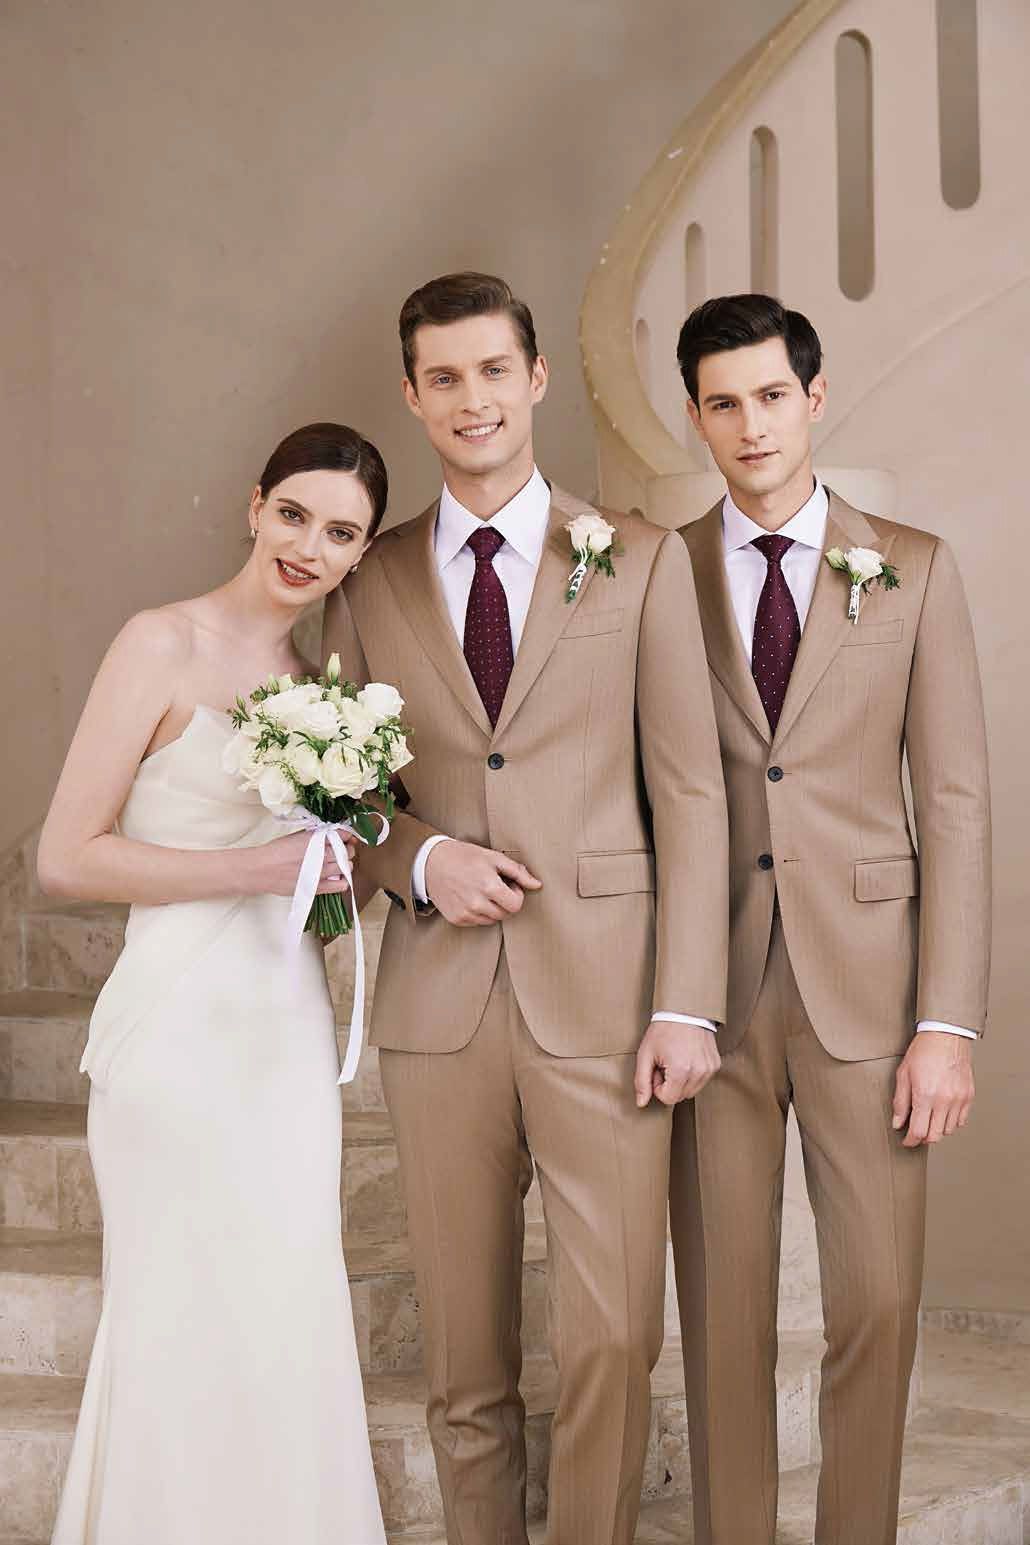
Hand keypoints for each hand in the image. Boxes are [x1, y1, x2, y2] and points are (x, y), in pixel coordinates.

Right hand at [247, 829, 358, 897]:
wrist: (262, 869)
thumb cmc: (276, 852)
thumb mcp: (297, 836)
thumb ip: (315, 836)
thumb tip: (330, 835)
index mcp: (317, 839)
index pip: (343, 834)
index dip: (346, 836)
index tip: (345, 838)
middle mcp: (322, 854)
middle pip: (348, 851)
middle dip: (346, 850)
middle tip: (340, 852)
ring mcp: (322, 872)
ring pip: (348, 867)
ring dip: (344, 865)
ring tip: (336, 866)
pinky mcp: (318, 887)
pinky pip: (342, 885)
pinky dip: (342, 881)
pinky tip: (335, 878)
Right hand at [424, 840, 541, 925]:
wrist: (431, 862)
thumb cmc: (464, 856)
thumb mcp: (493, 857)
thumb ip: (517, 872)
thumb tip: (537, 885)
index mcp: (489, 886)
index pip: (516, 906)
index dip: (517, 895)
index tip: (509, 884)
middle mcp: (477, 903)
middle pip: (505, 914)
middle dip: (505, 901)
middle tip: (495, 886)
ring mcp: (465, 913)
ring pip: (492, 920)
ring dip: (492, 908)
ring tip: (481, 890)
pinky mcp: (457, 919)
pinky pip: (477, 922)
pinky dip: (478, 912)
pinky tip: (470, 896)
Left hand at [634, 1021, 720, 1107]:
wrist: (684, 1010)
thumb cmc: (663, 1030)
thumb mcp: (645, 1054)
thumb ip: (642, 1081)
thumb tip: (641, 1103)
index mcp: (681, 1071)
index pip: (668, 1099)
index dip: (658, 1087)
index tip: (657, 1069)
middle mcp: (699, 1072)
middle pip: (680, 1096)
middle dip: (669, 1085)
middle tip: (665, 1064)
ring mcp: (709, 1069)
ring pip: (691, 1091)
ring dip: (681, 1081)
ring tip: (675, 1060)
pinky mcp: (715, 1065)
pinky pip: (701, 1081)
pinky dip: (692, 1075)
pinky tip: (686, 1058)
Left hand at [892, 1032, 974, 1146]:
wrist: (946, 1035)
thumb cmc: (923, 1051)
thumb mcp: (903, 1074)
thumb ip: (900, 1102)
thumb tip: (898, 1123)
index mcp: (925, 1095)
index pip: (918, 1131)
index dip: (910, 1141)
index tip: (907, 1141)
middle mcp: (944, 1100)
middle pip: (935, 1136)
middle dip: (923, 1138)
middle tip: (916, 1132)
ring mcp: (958, 1099)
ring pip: (948, 1130)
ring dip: (937, 1130)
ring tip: (928, 1120)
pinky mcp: (968, 1096)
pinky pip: (961, 1120)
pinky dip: (950, 1122)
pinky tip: (942, 1113)